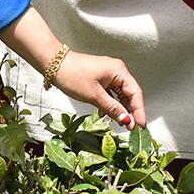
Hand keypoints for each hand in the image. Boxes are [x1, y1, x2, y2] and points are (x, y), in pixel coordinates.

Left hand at [0, 7, 145, 129]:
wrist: (53, 64)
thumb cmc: (72, 75)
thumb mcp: (94, 95)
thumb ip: (112, 108)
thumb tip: (126, 120)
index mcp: (118, 71)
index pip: (135, 93)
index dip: (139, 111)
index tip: (140, 126)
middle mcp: (116, 71)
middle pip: (129, 94)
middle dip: (130, 112)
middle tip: (131, 129)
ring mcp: (107, 75)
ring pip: (119, 95)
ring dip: (119, 109)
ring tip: (120, 124)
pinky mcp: (99, 79)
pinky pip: (110, 93)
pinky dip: (110, 104)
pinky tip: (105, 115)